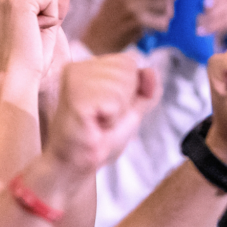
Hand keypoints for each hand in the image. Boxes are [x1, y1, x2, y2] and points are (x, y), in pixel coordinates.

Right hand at [47, 53, 158, 173]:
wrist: (76, 164)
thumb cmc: (99, 138)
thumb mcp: (131, 111)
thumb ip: (146, 90)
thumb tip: (151, 70)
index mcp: (88, 66)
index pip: (129, 62)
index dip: (128, 92)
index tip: (107, 109)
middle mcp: (78, 67)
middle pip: (127, 69)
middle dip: (123, 101)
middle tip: (101, 118)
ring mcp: (74, 80)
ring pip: (122, 84)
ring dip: (116, 112)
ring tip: (97, 122)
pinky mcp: (75, 97)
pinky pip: (113, 101)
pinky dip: (110, 119)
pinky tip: (94, 126)